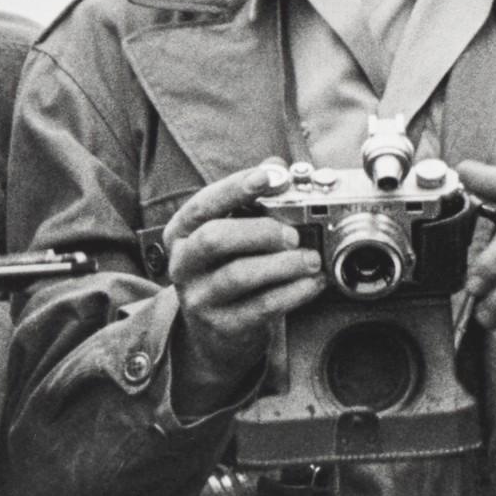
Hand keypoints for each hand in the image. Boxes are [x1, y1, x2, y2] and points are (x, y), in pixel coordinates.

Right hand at [164, 161, 317, 411]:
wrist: (214, 331)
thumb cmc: (226, 269)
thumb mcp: (229, 232)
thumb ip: (249, 198)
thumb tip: (276, 164)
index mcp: (182, 234)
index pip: (201, 206)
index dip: (233, 189)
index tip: (267, 177)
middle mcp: (183, 265)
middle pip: (214, 239)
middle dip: (260, 231)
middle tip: (293, 234)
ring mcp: (200, 298)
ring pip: (238, 275)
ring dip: (283, 264)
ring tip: (311, 260)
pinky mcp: (223, 326)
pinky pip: (261, 306)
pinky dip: (294, 292)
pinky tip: (312, 282)